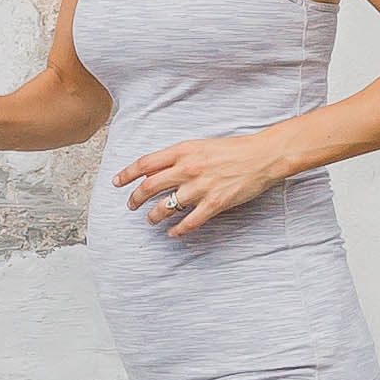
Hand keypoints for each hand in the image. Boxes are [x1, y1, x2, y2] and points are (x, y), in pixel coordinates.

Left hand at [113, 131, 290, 235]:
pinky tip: (173, 234)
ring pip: (166, 206)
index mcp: (183, 150)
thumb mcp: (200, 145)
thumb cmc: (233, 149)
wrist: (262, 156)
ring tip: (151, 220)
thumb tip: (157, 170)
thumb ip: (179, 157)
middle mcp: (188, 168)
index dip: (127, 174)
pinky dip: (178, 230)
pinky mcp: (215, 203)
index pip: (145, 163)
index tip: (117, 182)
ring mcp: (201, 187)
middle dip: (136, 198)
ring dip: (154, 216)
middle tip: (131, 205)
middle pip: (150, 186)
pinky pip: (189, 222)